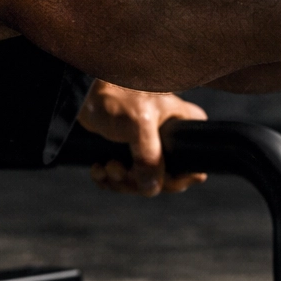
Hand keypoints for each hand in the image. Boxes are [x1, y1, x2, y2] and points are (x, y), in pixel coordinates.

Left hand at [76, 81, 207, 195]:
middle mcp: (170, 139)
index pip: (194, 164)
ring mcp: (148, 148)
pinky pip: (123, 178)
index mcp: (184, 125)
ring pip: (142, 182)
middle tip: (121, 170)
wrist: (85, 92)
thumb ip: (150, 158)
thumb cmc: (117, 97)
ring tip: (107, 165)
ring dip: (121, 180)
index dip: (176, 180)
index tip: (156, 180)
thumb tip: (152, 189)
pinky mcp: (127, 153)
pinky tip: (98, 168)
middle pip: (165, 180)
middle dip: (141, 182)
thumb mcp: (139, 124)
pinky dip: (109, 178)